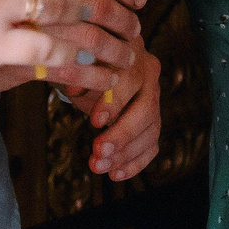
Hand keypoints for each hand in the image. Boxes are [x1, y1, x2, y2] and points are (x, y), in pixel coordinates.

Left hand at [59, 43, 161, 180]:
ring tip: (98, 167)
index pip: (130, 79)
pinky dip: (135, 163)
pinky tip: (115, 174)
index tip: (95, 122)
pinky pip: (151, 145)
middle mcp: (150, 77)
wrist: (101, 58)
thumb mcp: (78, 59)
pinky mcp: (153, 122)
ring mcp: (155, 100)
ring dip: (125, 154)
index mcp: (133, 55)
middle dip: (121, 135)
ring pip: (150, 131)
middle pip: (146, 109)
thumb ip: (77, 71)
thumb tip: (74, 88)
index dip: (114, 102)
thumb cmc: (87, 57)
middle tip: (98, 152)